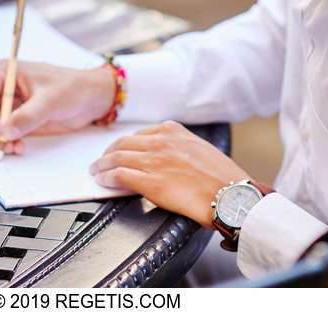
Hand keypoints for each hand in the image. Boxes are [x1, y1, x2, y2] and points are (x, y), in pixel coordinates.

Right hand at [0, 60, 115, 155]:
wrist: (93, 98)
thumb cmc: (74, 87)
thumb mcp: (50, 100)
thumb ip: (28, 116)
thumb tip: (7, 131)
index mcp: (7, 72)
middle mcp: (5, 88)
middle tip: (0, 145)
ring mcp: (11, 105)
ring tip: (12, 148)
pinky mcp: (19, 120)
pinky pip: (4, 134)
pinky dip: (7, 143)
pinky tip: (18, 147)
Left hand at [89, 120, 249, 228]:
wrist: (231, 195)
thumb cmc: (222, 177)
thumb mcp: (199, 149)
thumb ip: (178, 147)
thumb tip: (163, 156)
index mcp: (173, 131)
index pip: (139, 135)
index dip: (124, 143)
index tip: (117, 149)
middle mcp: (161, 142)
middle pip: (123, 144)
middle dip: (108, 153)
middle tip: (100, 161)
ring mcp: (155, 161)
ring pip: (118, 158)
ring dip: (103, 165)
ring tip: (96, 171)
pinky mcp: (152, 182)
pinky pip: (121, 175)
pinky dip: (108, 177)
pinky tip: (103, 181)